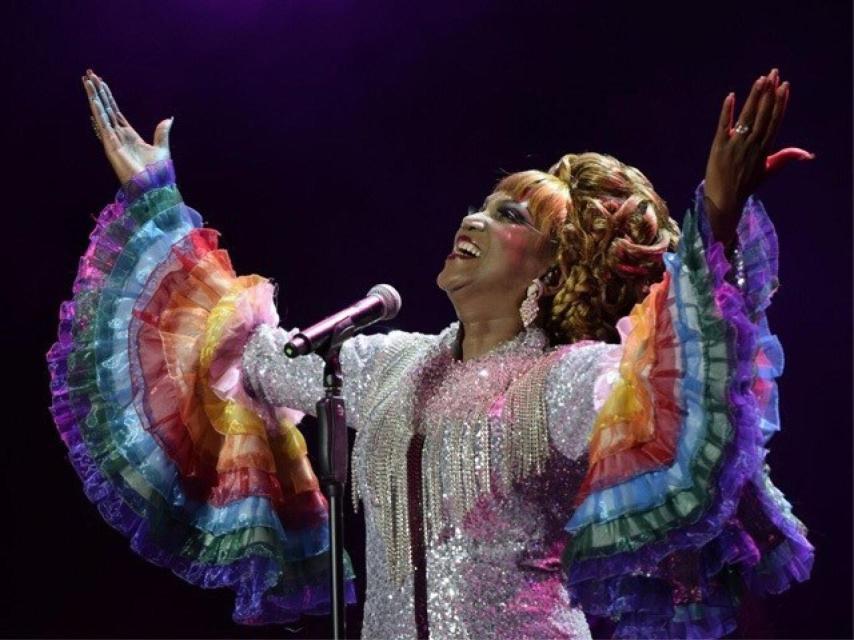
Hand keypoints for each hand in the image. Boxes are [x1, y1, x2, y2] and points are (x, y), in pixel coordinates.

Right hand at [82, 68, 173, 184]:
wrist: (154, 188)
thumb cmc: (157, 173)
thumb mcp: (162, 148)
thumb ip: (162, 133)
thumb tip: (169, 118)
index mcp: (129, 135)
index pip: (115, 112)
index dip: (108, 97)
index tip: (101, 82)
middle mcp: (118, 136)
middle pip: (105, 108)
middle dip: (98, 92)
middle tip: (89, 74)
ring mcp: (113, 140)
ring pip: (101, 114)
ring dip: (94, 97)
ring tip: (86, 81)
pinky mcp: (112, 147)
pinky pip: (104, 126)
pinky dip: (99, 113)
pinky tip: (94, 100)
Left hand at [704, 68, 814, 245]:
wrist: (723, 199)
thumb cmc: (746, 185)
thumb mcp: (768, 171)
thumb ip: (786, 158)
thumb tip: (809, 154)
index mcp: (764, 149)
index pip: (775, 120)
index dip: (780, 102)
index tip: (785, 86)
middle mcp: (752, 144)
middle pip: (763, 114)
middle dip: (770, 93)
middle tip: (774, 73)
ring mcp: (735, 145)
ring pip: (747, 116)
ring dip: (754, 97)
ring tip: (761, 79)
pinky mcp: (718, 147)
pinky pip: (723, 125)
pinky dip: (727, 111)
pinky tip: (731, 96)